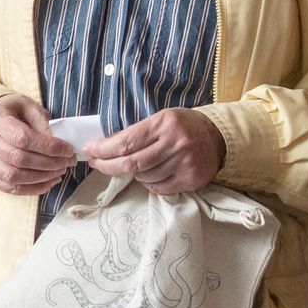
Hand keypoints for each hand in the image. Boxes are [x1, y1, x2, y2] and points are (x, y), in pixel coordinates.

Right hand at [0, 94, 76, 196]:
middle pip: (18, 158)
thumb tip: (58, 145)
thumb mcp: (28, 106)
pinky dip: (32, 189)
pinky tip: (49, 182)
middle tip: (68, 162)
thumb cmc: (13, 111)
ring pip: (12, 176)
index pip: (22, 137)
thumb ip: (42, 122)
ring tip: (60, 172)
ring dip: (41, 178)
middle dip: (48, 163)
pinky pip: (9, 188)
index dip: (48, 146)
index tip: (67, 150)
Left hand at [87, 108, 225, 194]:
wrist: (218, 137)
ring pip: (144, 177)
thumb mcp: (161, 119)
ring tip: (134, 166)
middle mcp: (174, 143)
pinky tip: (150, 175)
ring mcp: (183, 163)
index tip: (89, 151)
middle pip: (131, 163)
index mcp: (164, 124)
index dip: (103, 149)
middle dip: (108, 165)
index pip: (126, 142)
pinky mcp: (190, 179)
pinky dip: (148, 183)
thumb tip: (105, 145)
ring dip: (132, 174)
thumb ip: (136, 132)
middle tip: (95, 164)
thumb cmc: (183, 126)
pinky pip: (158, 188)